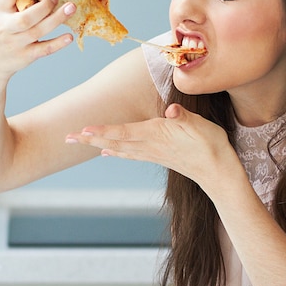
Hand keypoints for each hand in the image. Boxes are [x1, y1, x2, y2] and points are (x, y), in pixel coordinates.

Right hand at [0, 0, 75, 83]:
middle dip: (44, 7)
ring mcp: (16, 43)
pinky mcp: (25, 56)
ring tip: (71, 8)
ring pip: (38, 31)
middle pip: (25, 18)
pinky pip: (44, 49)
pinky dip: (58, 43)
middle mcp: (6, 27)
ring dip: (56, 19)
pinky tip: (69, 36)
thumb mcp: (0, 12)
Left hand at [65, 103, 242, 190]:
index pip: (123, 132)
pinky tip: (108, 152)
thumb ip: (185, 118)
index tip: (83, 130)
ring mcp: (152, 153)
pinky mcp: (158, 157)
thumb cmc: (212, 147)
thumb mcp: (202, 127)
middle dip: (90, 139)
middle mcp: (149, 145)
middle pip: (113, 141)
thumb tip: (173, 111)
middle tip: (66, 138)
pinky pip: (129, 154)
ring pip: (118, 148)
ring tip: (80, 142)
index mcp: (156, 134)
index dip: (103, 130)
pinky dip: (115, 151)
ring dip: (98, 144)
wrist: (219, 174)